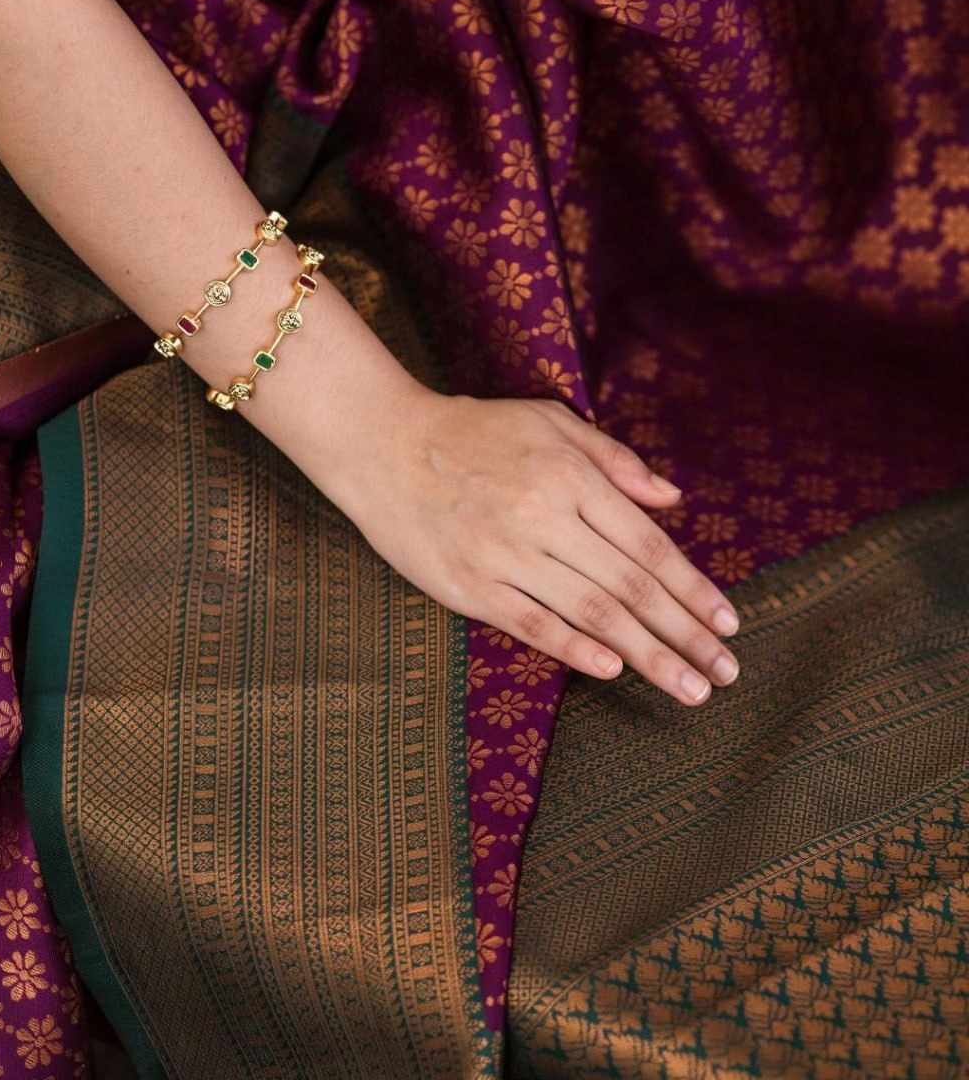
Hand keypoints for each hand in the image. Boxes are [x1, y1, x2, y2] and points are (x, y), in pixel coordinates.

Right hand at [344, 389, 740, 704]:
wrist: (384, 445)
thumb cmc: (475, 431)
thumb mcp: (551, 423)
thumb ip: (614, 459)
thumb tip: (671, 498)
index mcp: (570, 476)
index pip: (647, 544)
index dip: (692, 588)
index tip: (727, 622)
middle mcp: (544, 517)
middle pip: (630, 586)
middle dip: (685, 634)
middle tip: (725, 673)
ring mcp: (505, 555)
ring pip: (592, 612)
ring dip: (647, 655)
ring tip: (688, 688)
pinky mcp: (469, 585)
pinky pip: (531, 624)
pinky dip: (575, 648)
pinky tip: (613, 669)